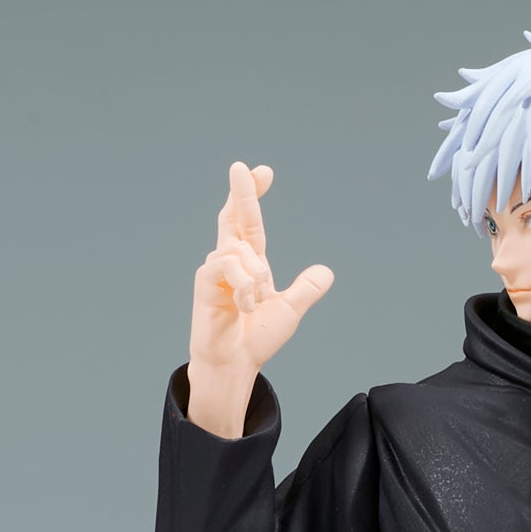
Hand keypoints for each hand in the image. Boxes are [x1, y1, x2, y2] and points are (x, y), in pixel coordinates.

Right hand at [187, 162, 334, 437]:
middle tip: (240, 167)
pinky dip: (243, 286)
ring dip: (255, 278)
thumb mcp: (289, 311)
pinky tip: (243, 307)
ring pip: (242, 251)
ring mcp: (215, 269)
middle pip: (233, 216)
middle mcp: (229, 260)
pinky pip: (229, 266)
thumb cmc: (255, 339)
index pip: (249, 222)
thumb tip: (325, 272)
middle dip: (240, 192)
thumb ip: (305, 290)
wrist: (236, 364)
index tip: (264, 171)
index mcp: (248, 263)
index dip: (253, 195)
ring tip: (252, 304)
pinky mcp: (204, 282)